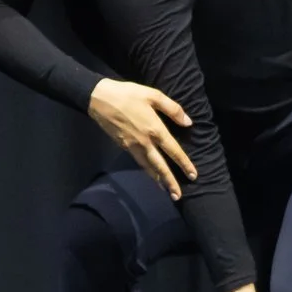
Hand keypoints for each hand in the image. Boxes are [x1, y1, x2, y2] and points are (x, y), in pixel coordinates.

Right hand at [87, 78, 196, 198]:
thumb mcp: (154, 95)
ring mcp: (132, 146)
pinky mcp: (122, 146)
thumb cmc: (128, 94)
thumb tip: (189, 122)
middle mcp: (144, 142)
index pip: (173, 150)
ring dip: (157, 180)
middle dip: (169, 182)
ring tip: (167, 191)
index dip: (184, 163)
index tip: (193, 175)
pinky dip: (146, 171)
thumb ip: (173, 109)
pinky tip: (152, 175)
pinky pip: (138, 162)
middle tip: (178, 196)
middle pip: (159, 166)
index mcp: (155, 129)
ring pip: (147, 167)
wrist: (99, 98)